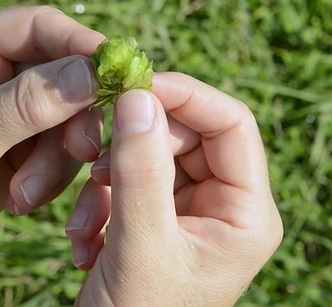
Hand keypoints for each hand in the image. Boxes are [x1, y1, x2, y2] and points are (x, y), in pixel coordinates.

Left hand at [0, 6, 104, 303]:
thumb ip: (27, 103)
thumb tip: (92, 73)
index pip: (42, 27)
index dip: (84, 47)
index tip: (121, 76)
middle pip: (67, 74)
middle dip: (74, 120)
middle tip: (81, 153)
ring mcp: (11, 109)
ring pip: (71, 118)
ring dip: (57, 161)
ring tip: (23, 194)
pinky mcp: (23, 145)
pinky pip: (63, 150)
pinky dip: (51, 177)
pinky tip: (20, 199)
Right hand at [66, 73, 282, 305]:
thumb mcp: (140, 244)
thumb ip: (140, 171)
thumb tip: (138, 97)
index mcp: (247, 213)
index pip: (231, 124)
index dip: (184, 96)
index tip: (133, 87)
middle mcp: (226, 207)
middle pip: (186, 135)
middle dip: (134, 146)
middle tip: (95, 163)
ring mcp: (192, 213)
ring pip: (152, 156)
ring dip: (109, 180)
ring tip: (85, 222)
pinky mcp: (160, 219)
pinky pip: (132, 182)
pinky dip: (101, 201)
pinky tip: (84, 238)